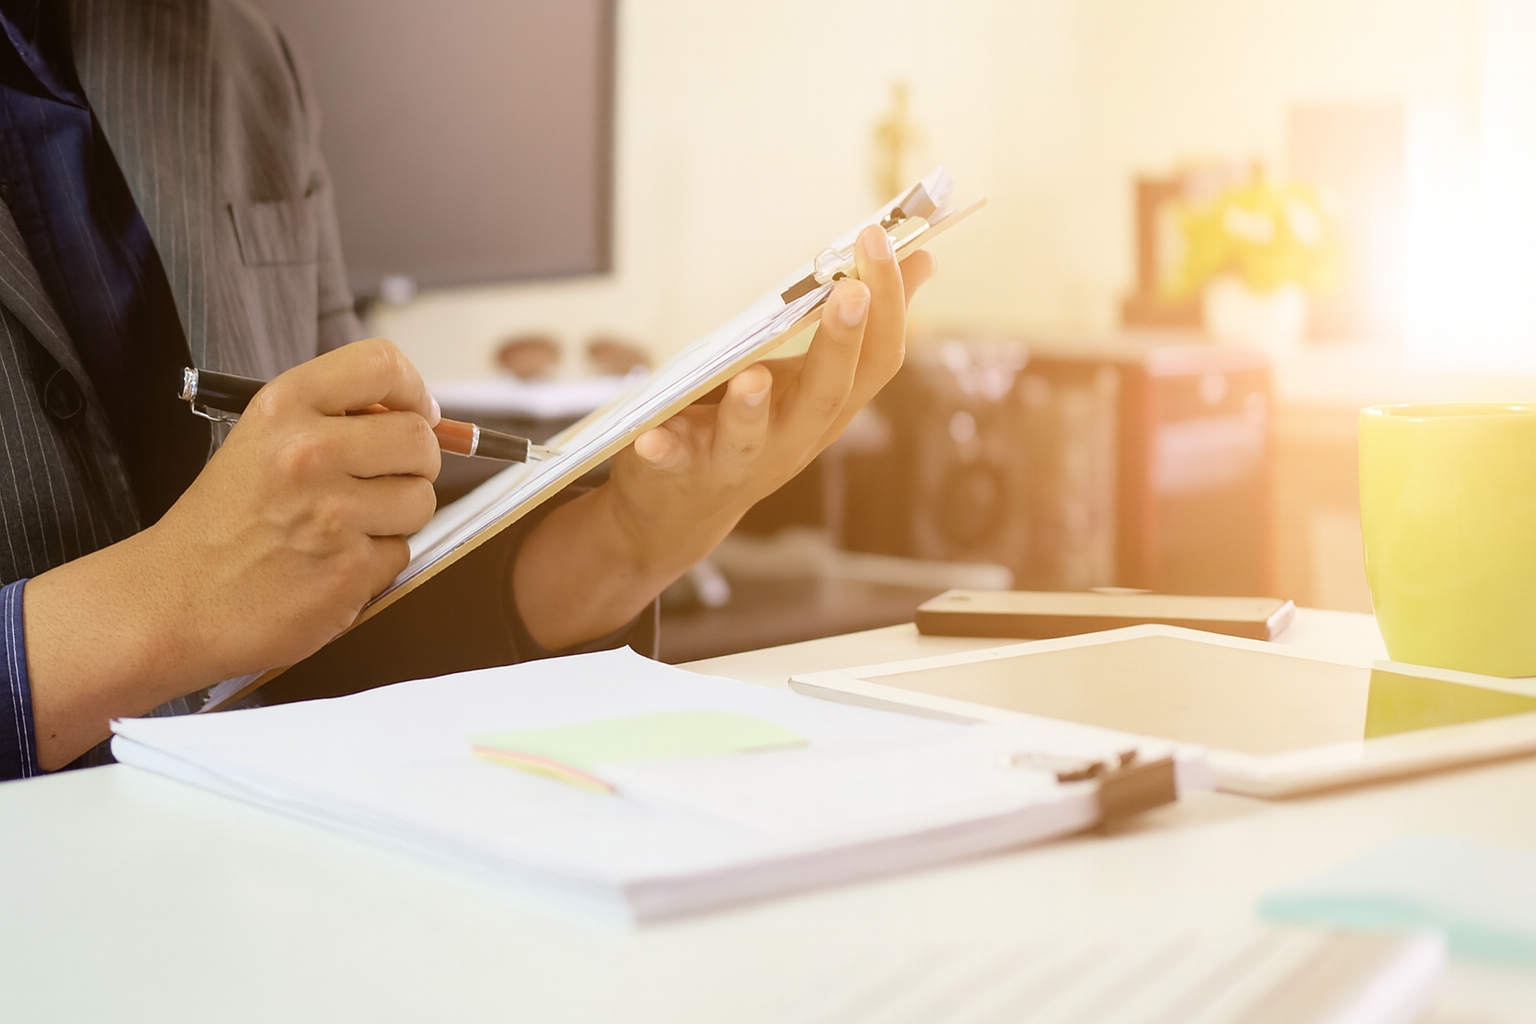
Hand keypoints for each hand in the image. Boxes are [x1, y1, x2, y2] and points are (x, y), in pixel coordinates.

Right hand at [26, 338, 440, 767]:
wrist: (171, 599)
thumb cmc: (222, 521)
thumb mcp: (260, 439)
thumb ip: (333, 418)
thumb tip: (420, 416)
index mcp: (284, 407)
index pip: (383, 365)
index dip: (413, 391)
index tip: (416, 414)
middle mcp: (310, 453)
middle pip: (419, 440)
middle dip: (412, 464)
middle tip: (378, 482)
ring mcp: (333, 514)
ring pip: (421, 500)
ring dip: (397, 517)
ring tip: (344, 528)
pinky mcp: (349, 571)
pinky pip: (402, 553)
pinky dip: (375, 563)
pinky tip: (330, 564)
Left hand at [513, 226, 937, 648]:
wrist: (685, 510)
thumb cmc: (754, 427)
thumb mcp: (809, 379)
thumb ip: (856, 324)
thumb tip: (922, 257)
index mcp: (829, 406)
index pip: (878, 357)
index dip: (888, 302)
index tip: (877, 239)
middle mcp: (794, 436)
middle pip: (828, 394)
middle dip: (841, 343)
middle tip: (850, 292)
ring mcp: (739, 459)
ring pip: (753, 438)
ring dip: (754, 409)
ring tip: (754, 378)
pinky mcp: (682, 472)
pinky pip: (674, 464)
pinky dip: (664, 451)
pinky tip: (650, 439)